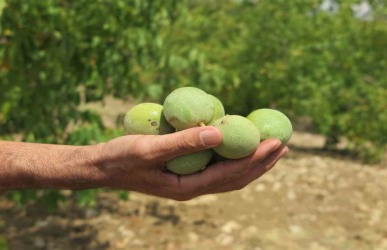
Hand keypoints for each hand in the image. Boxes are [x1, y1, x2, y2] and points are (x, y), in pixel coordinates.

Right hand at [95, 126, 287, 200]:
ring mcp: (189, 183)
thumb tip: (219, 132)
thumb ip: (183, 142)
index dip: (255, 158)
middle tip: (283, 145)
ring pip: (228, 175)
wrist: (102, 167)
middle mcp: (193, 188)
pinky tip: (238, 146)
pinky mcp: (184, 173)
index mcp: (188, 187)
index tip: (276, 142)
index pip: (231, 174)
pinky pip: (216, 168)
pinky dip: (233, 158)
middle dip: (261, 163)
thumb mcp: (150, 148)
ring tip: (271, 149)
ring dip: (251, 162)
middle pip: (236, 178)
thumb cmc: (122, 157)